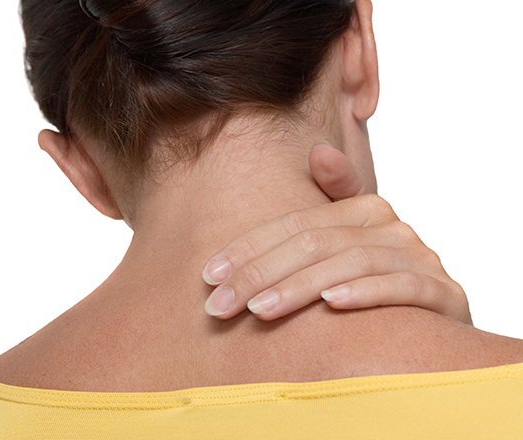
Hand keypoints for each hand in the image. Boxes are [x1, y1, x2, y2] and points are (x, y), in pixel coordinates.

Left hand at [202, 145, 470, 323]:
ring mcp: (421, 258)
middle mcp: (390, 226)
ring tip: (259, 310)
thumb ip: (329, 203)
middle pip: (314, 243)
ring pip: (351, 262)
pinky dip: (367, 291)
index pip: (294, 225)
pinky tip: (332, 303)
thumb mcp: (346, 243)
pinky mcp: (445, 293)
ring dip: (301, 286)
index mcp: (362, 209)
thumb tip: (317, 153)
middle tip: (220, 304)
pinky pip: (404, 287)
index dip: (249, 248)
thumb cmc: (374, 279)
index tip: (209, 275)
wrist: (434, 311)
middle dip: (260, 274)